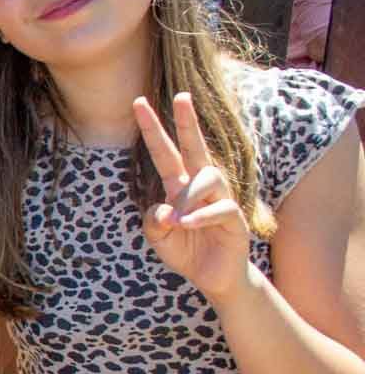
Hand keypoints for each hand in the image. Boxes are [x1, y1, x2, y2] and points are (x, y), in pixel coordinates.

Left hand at [133, 93, 251, 301]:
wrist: (213, 277)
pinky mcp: (234, 218)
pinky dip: (200, 216)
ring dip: (188, 197)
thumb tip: (164, 211)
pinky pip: (220, 208)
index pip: (164, 152)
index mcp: (179, 186)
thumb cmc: (186, 250)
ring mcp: (220, 199)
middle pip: (196, 147)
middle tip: (182, 95)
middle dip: (188, 122)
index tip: (138, 103)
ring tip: (176, 221)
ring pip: (209, 177)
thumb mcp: (158, 237)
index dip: (152, 129)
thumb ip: (153, 221)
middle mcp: (200, 186)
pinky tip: (187, 225)